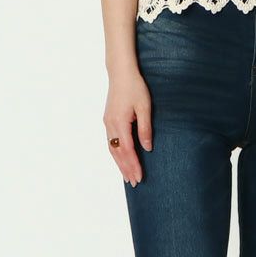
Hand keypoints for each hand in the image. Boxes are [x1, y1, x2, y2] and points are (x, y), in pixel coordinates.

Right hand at [103, 66, 152, 186]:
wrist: (121, 73)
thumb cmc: (135, 87)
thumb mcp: (145, 107)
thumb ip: (145, 129)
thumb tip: (148, 148)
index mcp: (120, 123)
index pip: (127, 150)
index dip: (133, 165)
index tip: (139, 177)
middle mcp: (110, 125)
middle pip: (117, 153)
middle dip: (126, 169)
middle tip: (134, 183)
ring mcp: (107, 123)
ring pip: (112, 149)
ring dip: (119, 164)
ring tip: (126, 177)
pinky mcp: (108, 120)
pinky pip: (111, 142)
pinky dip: (116, 154)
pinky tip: (121, 160)